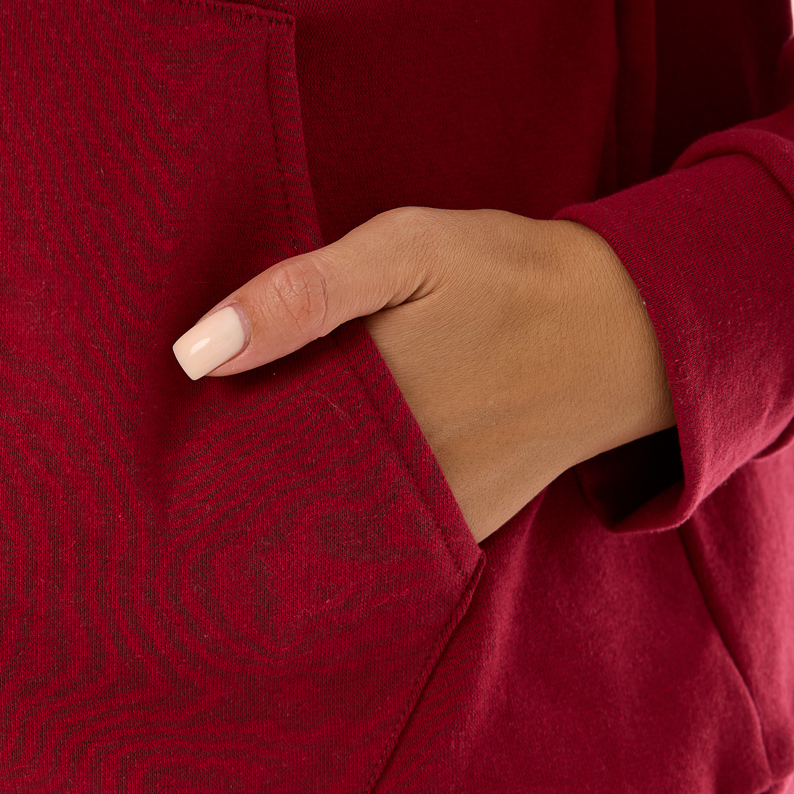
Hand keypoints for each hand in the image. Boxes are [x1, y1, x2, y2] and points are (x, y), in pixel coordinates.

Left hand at [172, 206, 675, 542]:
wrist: (629, 330)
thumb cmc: (507, 277)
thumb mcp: (408, 251)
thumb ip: (305, 294)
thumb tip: (199, 352)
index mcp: (364, 404)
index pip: (249, 448)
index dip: (204, 450)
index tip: (165, 450)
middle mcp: (393, 475)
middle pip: (282, 498)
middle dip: (236, 489)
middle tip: (185, 484)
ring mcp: (432, 511)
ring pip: (328, 527)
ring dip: (288, 514)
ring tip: (236, 506)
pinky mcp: (464, 526)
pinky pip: (385, 543)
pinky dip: (348, 528)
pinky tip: (320, 508)